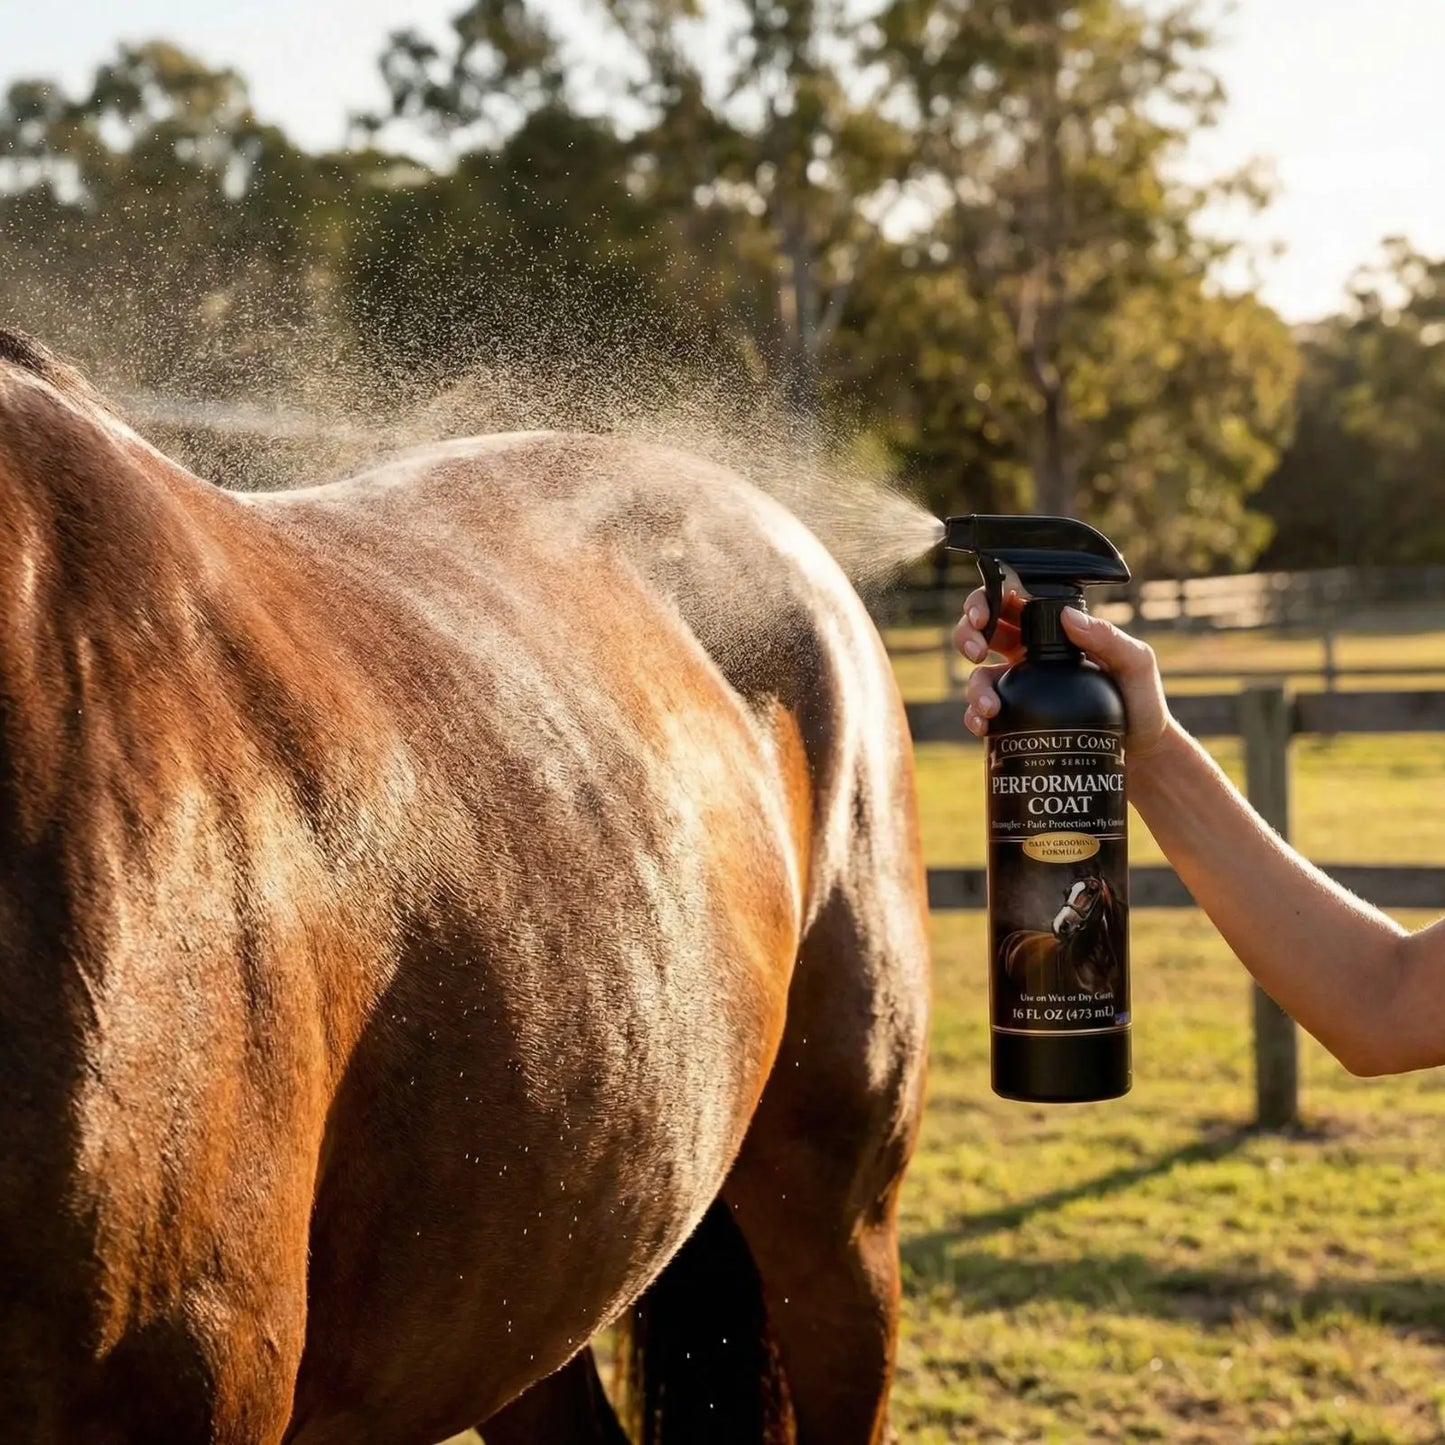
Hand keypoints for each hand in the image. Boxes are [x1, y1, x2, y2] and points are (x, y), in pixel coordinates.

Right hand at [954, 588, 1172, 759]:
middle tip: (976, 653)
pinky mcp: (1015, 721)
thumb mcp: (1135, 663)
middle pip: (982, 631)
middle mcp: (1030, 655)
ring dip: (973, 687)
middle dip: (967, 635)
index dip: (988, 600)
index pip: (1011, 603)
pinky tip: (984, 727)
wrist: (1142, 756)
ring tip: (990, 708)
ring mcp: (1020, 688)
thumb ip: (1108, 637)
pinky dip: (974, 718)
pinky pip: (982, 714)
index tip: (984, 616)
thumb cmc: (1142, 703)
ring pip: (977, 675)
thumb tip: (1068, 617)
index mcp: (1053, 632)